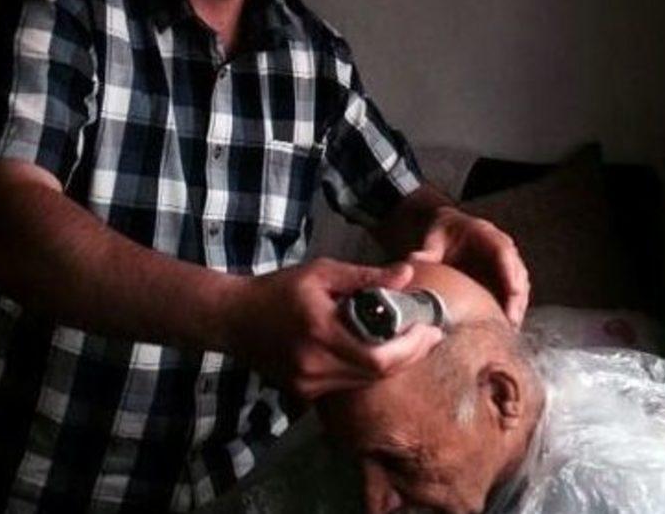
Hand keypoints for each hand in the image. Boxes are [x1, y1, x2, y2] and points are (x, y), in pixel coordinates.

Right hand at [225, 258, 444, 400]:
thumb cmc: (278, 289)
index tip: (431, 328)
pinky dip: (368, 369)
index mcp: (321, 332)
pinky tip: (379, 351)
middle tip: (429, 335)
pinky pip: (347, 385)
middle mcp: (315, 365)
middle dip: (411, 355)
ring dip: (392, 364)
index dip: (412, 348)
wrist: (233, 318)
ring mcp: (308, 384)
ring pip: (365, 382)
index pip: (378, 357)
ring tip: (411, 341)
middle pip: (377, 374)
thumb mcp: (322, 273)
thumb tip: (406, 275)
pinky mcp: (304, 393)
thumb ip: (365, 277)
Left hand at [408, 206, 529, 324]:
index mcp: (486, 233)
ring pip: (519, 284)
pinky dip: (511, 308)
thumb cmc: (442, 234)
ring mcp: (503, 263)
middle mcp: (500, 248)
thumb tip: (415, 260)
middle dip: (517, 295)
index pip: (503, 251)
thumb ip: (428, 250)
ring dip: (517, 305)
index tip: (513, 290)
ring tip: (512, 327)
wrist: (447, 233)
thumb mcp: (434, 238)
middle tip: (513, 318)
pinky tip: (507, 326)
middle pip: (517, 271)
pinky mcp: (501, 277)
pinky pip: (511, 293)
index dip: (510, 271)